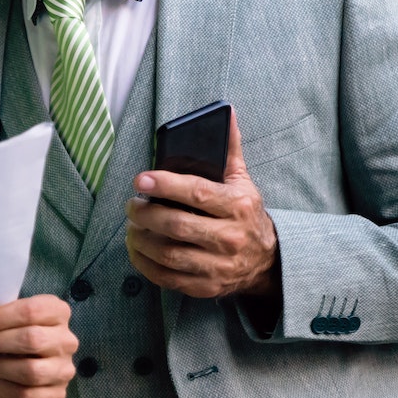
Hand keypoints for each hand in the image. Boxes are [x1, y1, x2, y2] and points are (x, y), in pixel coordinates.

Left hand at [0, 294, 77, 397]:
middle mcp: (66, 341)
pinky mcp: (56, 396)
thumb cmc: (10, 338)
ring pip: (30, 370)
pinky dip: (5, 388)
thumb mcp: (6, 320)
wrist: (19, 374)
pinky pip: (27, 395)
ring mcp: (64, 370)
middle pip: (31, 339)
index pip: (31, 311)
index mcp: (57, 312)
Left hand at [126, 111, 279, 300]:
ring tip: (131, 227)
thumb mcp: (242, 180)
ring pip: (169, 253)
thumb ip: (229, 149)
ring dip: (141, 239)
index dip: (165, 185)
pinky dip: (145, 264)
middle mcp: (230, 237)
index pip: (196, 193)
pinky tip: (136, 250)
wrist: (266, 260)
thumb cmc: (244, 213)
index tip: (140, 180)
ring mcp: (219, 265)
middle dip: (146, 214)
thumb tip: (226, 112)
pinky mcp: (206, 285)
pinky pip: (167, 277)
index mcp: (237, 206)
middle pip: (177, 225)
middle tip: (131, 206)